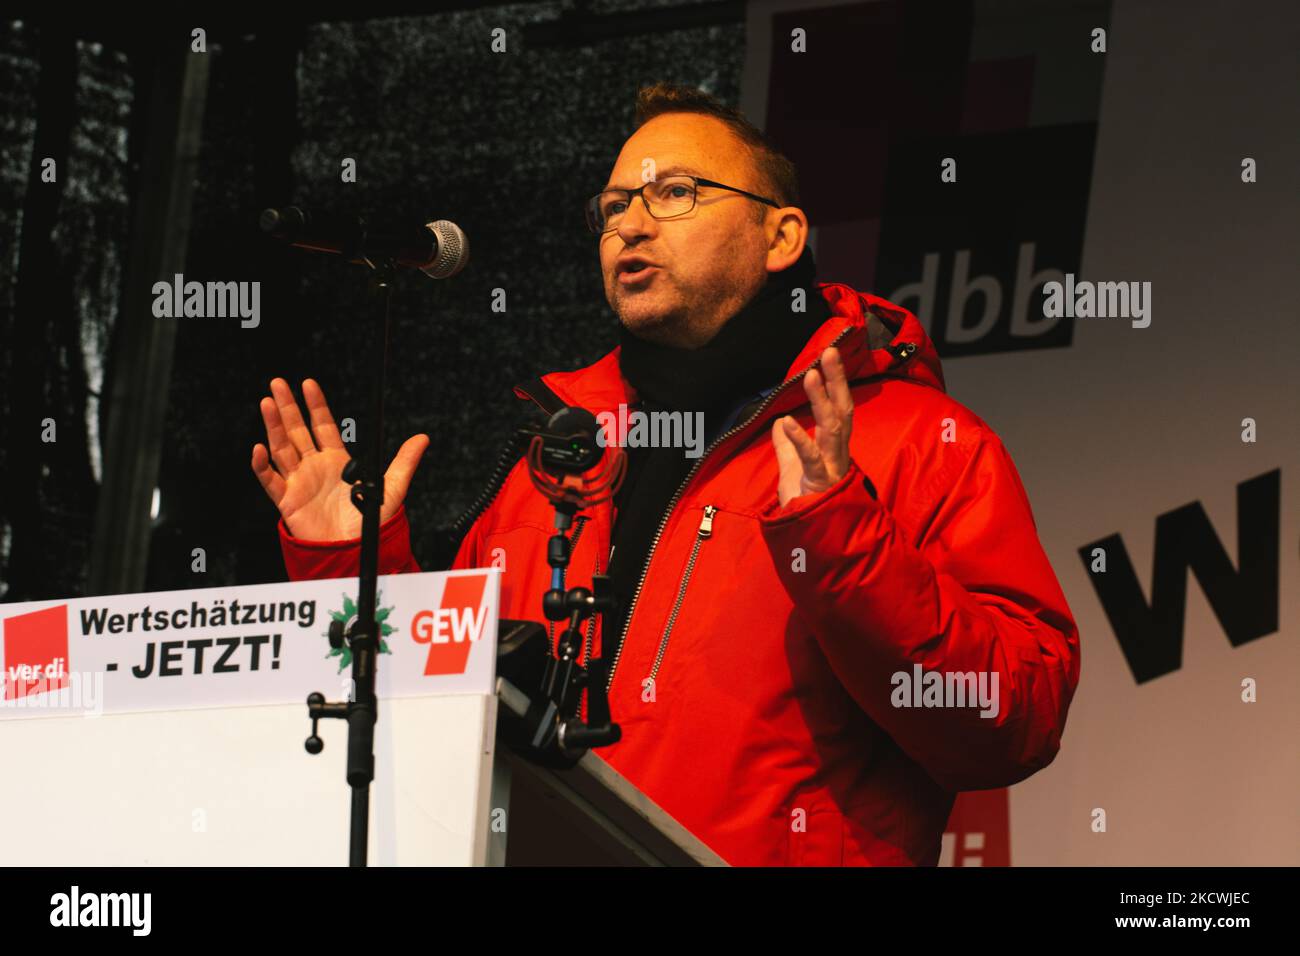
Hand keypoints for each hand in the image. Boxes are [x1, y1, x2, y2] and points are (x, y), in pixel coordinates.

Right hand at [251, 377, 428, 540]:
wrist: (354, 552)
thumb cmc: (369, 524)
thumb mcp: (392, 488)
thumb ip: (404, 462)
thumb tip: (422, 439)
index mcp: (337, 461)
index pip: (324, 426)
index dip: (316, 405)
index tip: (309, 383)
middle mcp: (315, 467)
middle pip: (297, 431)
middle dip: (287, 407)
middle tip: (278, 383)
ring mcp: (299, 482)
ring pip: (281, 448)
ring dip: (273, 426)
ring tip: (267, 402)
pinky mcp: (287, 501)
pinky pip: (270, 480)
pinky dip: (262, 465)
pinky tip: (259, 447)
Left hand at [771, 347, 853, 508]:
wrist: (812, 537)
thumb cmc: (807, 504)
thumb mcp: (792, 469)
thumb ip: (787, 447)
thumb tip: (779, 422)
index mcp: (832, 448)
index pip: (838, 408)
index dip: (834, 382)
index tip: (827, 357)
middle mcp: (837, 453)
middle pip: (842, 410)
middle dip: (837, 380)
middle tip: (830, 353)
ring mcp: (831, 467)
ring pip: (832, 428)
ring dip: (821, 401)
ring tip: (810, 376)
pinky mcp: (819, 484)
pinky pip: (811, 459)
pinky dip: (799, 440)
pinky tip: (787, 424)